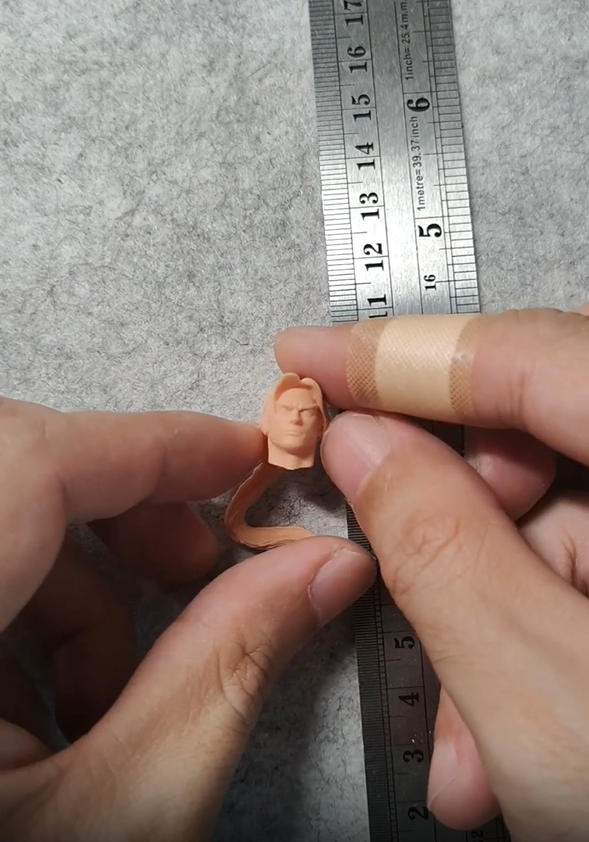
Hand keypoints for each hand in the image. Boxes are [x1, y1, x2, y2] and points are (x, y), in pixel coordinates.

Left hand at [0, 399, 373, 840]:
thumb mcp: (121, 816)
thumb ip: (227, 671)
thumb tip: (319, 571)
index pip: (33, 462)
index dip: (150, 442)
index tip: (241, 456)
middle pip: (9, 468)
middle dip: (115, 503)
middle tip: (193, 566)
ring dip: (66, 575)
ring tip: (114, 686)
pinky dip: (19, 609)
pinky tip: (44, 706)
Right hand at [276, 307, 588, 840]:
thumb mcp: (541, 693)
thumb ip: (436, 546)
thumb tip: (361, 441)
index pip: (533, 358)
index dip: (403, 354)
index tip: (307, 357)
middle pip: (553, 432)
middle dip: (455, 513)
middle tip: (389, 568)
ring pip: (575, 516)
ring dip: (496, 610)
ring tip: (469, 743)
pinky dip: (549, 635)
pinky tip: (517, 736)